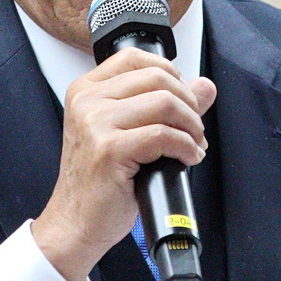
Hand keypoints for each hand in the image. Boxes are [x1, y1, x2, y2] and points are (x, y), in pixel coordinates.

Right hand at [31, 47, 216, 280]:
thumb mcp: (127, 133)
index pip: (135, 58)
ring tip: (193, 145)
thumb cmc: (99, 181)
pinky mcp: (110, 149)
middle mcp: (87, 101)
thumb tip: (205, 86)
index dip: (170, 73)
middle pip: (157, 78)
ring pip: (165, 104)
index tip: (182, 98)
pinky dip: (186, 147)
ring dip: (191, 126)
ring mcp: (95, 123)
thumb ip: (165, 104)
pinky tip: (188, 158)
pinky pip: (164, 135)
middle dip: (188, 104)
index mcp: (86, 90)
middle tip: (194, 129)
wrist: (75, 222)